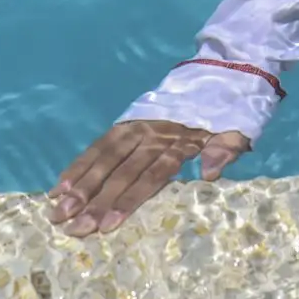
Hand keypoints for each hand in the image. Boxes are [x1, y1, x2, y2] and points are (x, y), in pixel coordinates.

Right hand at [47, 119, 249, 236]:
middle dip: (97, 200)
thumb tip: (210, 173)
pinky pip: (102, 144)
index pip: (152, 175)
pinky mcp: (129, 122)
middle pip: (123, 170)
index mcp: (182, 139)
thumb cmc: (231, 111)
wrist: (224, 71)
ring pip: (106, 157)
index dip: (130, 199)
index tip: (108, 223)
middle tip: (74, 227)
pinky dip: (81, 164)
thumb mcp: (240, 128)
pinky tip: (61, 185)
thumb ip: (225, 149)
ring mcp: (139, 127)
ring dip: (81, 184)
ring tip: (58, 209)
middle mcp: (154, 134)